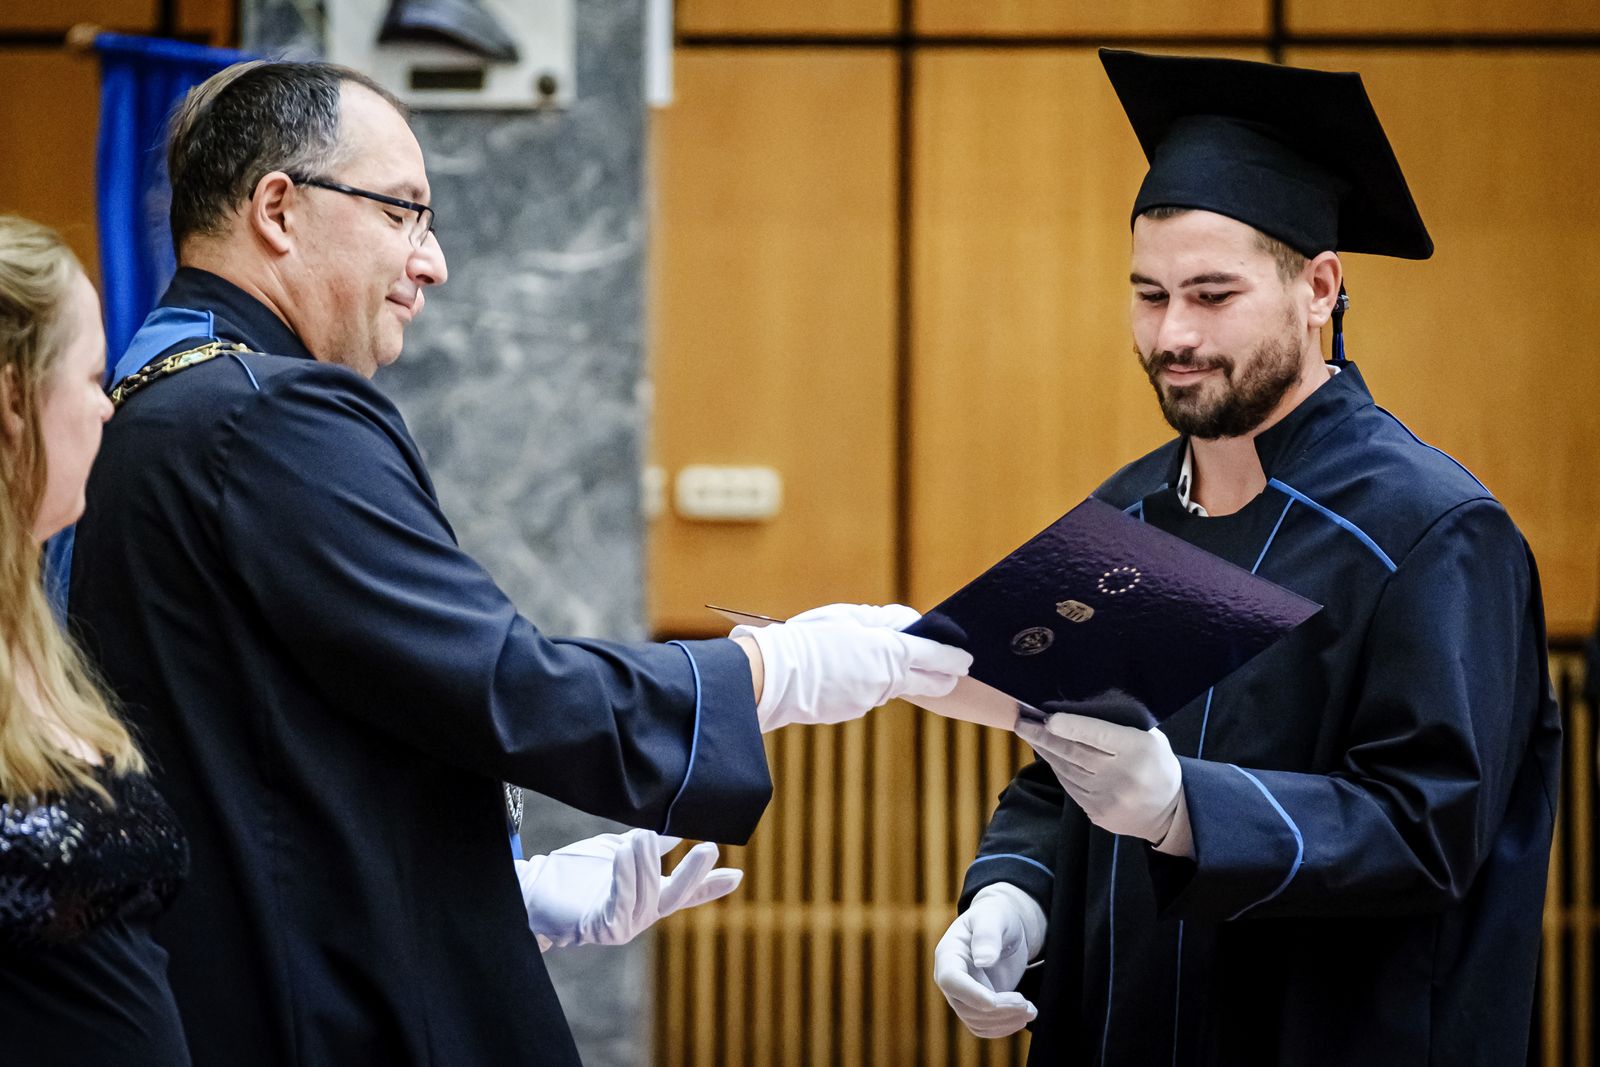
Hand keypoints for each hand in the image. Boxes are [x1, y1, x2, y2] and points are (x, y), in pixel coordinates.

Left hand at [516, 829, 741, 949]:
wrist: (535, 888)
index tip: (738, 875)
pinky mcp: (602, 928)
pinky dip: (625, 876)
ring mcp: (623, 925)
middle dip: (693, 874)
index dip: (711, 885)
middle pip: (675, 896)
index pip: (687, 892)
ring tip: (642, 836)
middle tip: (709, 848)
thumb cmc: (575, 871)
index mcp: (648, 897)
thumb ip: (647, 845)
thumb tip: (673, 827)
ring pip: (646, 894)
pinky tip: (625, 853)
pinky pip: (620, 901)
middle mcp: (640, 915)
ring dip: (646, 863)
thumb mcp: (619, 851)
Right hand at [733, 603, 972, 731]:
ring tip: (891, 663)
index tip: (965, 660)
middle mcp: (885, 679)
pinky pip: (869, 694)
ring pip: (893, 685)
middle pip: (926, 682)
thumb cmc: (806, 639)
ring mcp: (869, 699)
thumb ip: (881, 621)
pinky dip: (869, 684)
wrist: (772, 676)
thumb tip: (907, 626)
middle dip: (940, 678)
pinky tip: (852, 673)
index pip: (934, 657)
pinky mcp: (852, 710)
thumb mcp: (846, 618)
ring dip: (898, 676)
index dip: (952, 659)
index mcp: (888, 651)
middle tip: (951, 673)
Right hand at [933, 884, 1046, 1037]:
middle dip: (998, 1011)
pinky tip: (1023, 1016)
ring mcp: (961, 994)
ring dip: (1004, 1022)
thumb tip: (983, 960)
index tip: (995, 1002)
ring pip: (975, 1022)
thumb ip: (988, 935)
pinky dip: (1004, 1027)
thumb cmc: (997, 917)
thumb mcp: (994, 917)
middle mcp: (950, 978)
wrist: (1004, 928)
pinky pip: (984, 1027)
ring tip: (1031, 1010)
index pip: (951, 980)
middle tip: (1026, 1005)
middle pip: (965, 1007)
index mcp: (948, 954)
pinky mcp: (975, 1006)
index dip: (971, 994)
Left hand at [1016, 709, 1183, 844]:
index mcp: (1136, 750)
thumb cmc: (1156, 763)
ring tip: (1028, 732)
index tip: (1046, 717)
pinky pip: (1069, 786)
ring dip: (1044, 750)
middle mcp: (1119, 776)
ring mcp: (1106, 798)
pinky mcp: (1096, 812)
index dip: (1070, 726)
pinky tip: (1047, 754)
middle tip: (1021, 720)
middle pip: (1072, 752)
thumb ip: (1121, 724)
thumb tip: (1081, 706)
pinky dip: (1056, 768)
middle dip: (1042, 735)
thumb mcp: (1151, 738)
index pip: (1098, 735)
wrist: (1168, 811)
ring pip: (1066, 769)